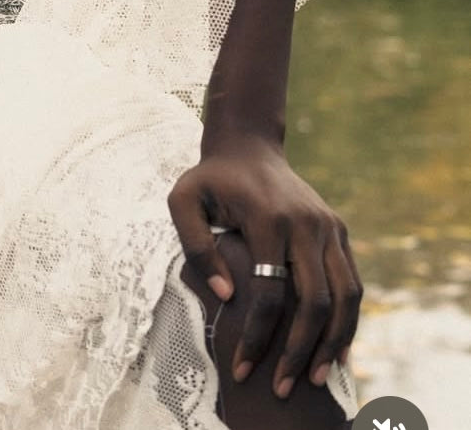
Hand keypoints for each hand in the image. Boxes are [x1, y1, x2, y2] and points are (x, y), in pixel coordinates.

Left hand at [167, 135, 361, 398]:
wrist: (247, 146)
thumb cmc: (207, 180)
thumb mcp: (182, 202)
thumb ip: (197, 247)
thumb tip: (225, 295)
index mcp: (267, 219)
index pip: (269, 292)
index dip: (257, 335)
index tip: (243, 369)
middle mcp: (307, 224)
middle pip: (315, 301)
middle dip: (300, 350)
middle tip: (282, 388)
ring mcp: (329, 227)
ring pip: (346, 296)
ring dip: (335, 341)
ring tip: (319, 379)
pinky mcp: (339, 232)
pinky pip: (352, 283)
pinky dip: (348, 319)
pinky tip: (334, 349)